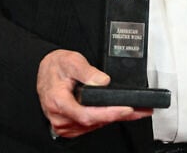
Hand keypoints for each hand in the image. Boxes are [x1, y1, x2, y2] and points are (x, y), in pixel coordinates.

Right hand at [37, 49, 152, 138]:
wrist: (45, 71)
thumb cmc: (56, 67)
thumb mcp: (71, 60)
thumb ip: (87, 71)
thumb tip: (103, 81)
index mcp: (58, 101)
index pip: (87, 114)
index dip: (108, 113)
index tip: (126, 108)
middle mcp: (60, 117)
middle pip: (94, 121)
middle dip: (118, 115)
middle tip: (141, 110)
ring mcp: (64, 124)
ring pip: (94, 125)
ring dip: (114, 118)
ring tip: (135, 110)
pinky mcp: (70, 127)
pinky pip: (90, 126)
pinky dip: (105, 119)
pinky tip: (116, 112)